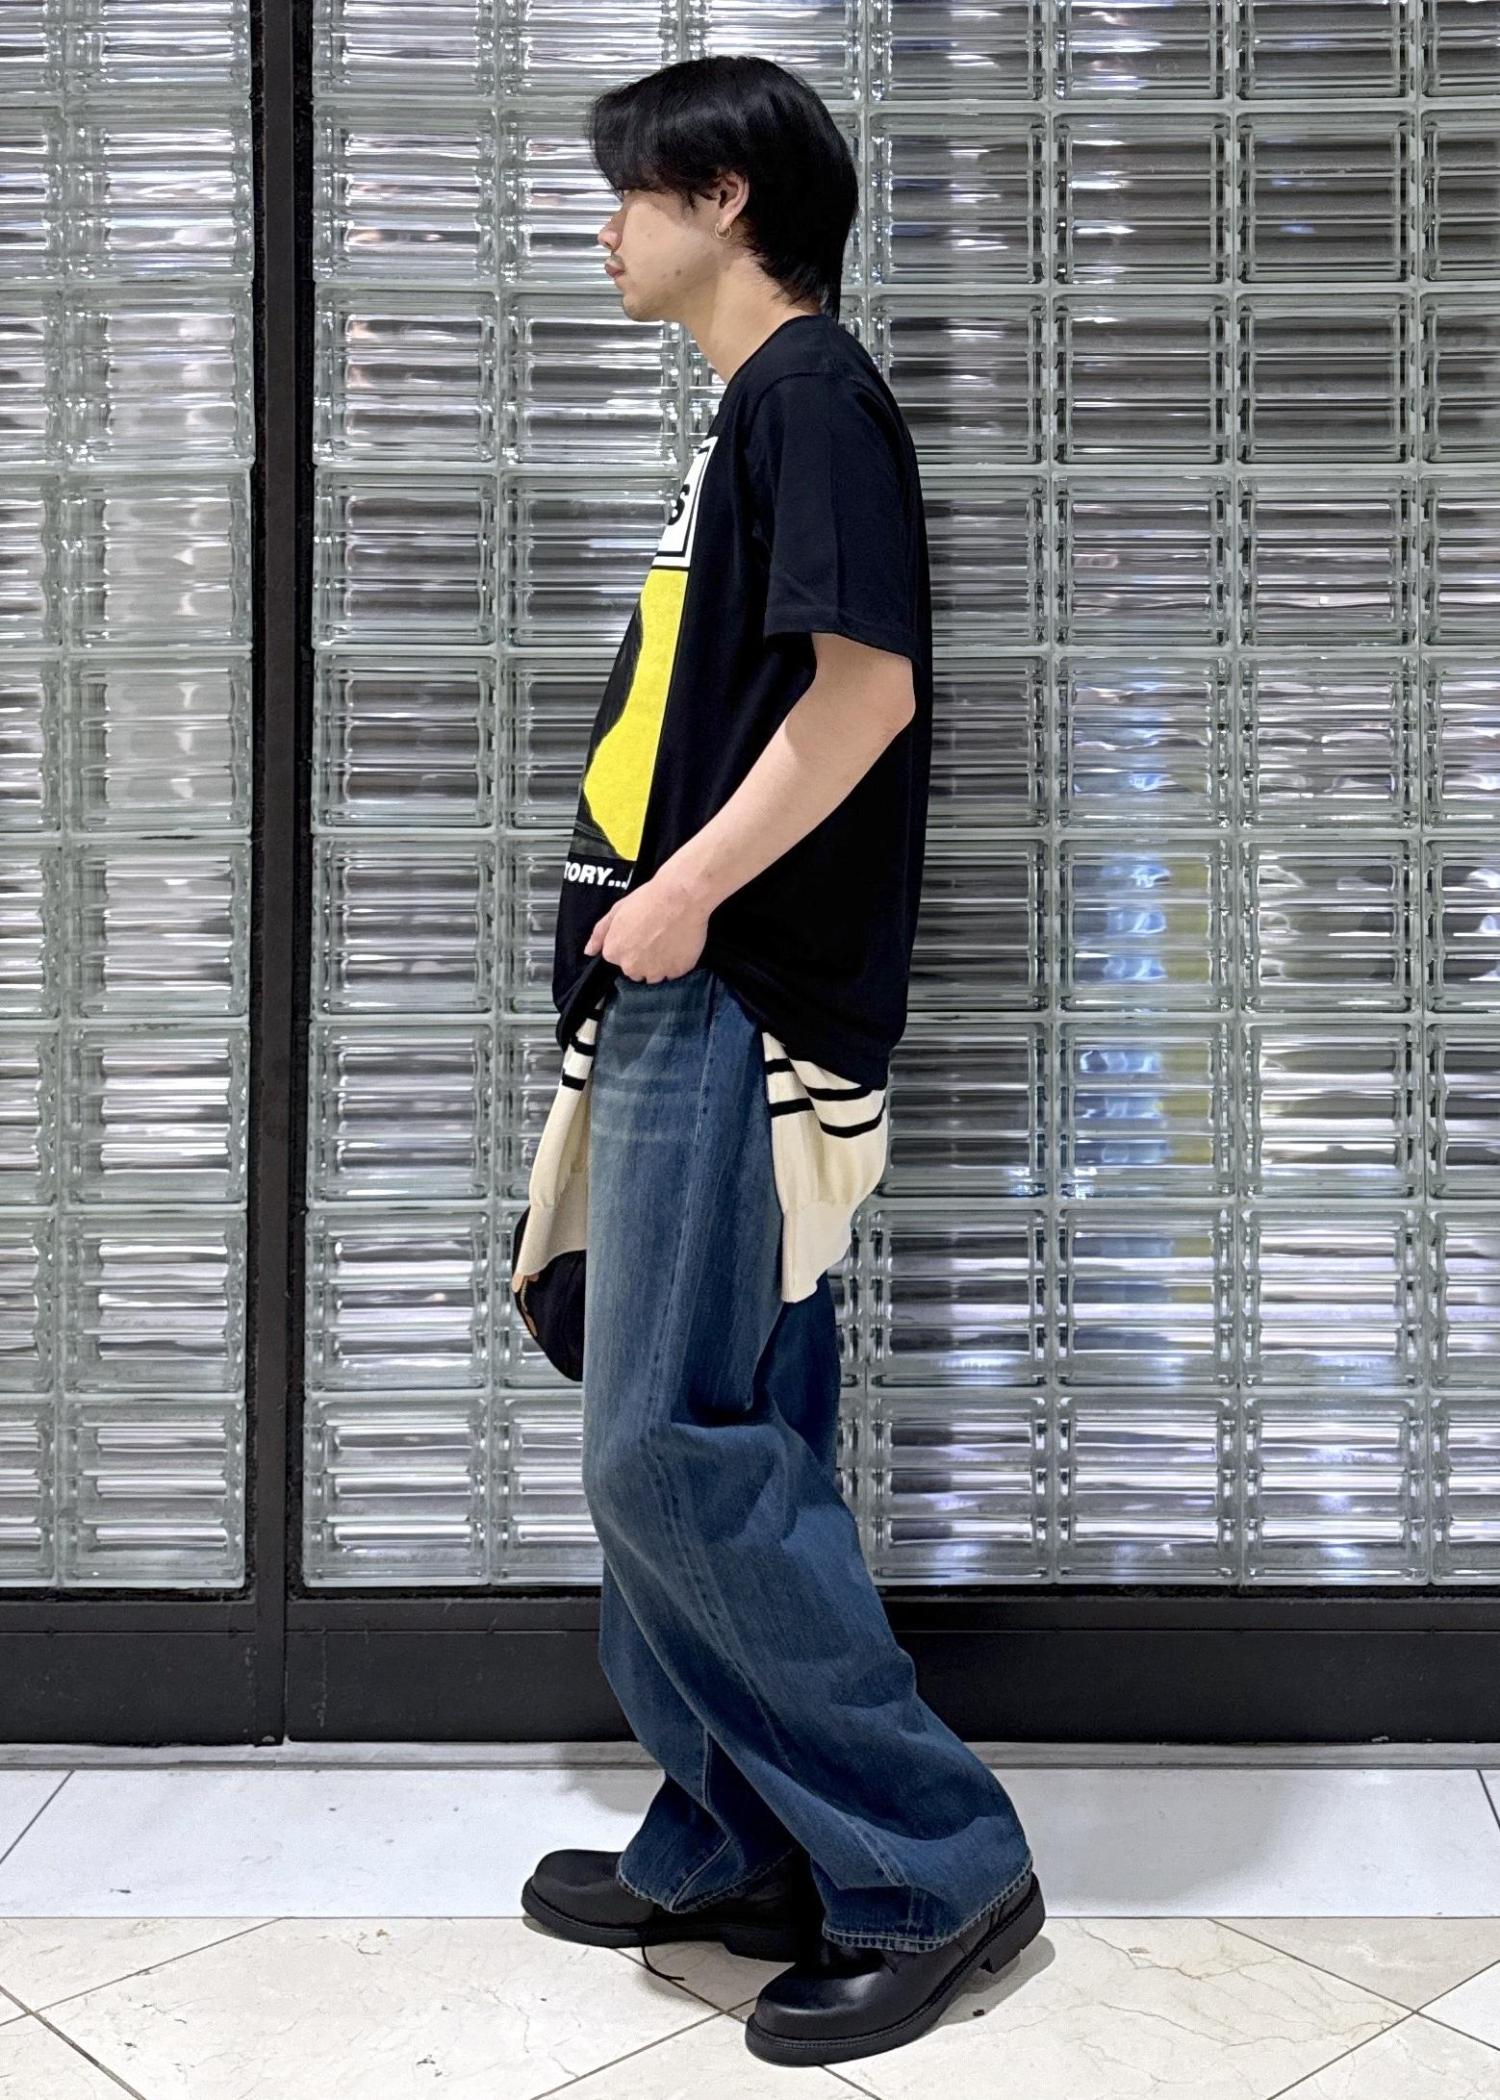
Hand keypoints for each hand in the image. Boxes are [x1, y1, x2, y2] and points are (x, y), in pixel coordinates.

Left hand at [583, 870, 710, 981]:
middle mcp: (633, 967)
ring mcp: (656, 972)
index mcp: (615, 953)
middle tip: (655, 936)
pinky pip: (675, 972)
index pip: (618, 959)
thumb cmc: (649, 899)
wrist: (681, 896)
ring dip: (660, 964)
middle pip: (636, 970)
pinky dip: (677, 963)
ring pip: (655, 975)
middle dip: (643, 958)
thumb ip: (599, 934)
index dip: (629, 946)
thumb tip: (589, 951)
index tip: (639, 934)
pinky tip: (679, 944)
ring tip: (668, 940)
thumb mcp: (616, 911)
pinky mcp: (677, 972)